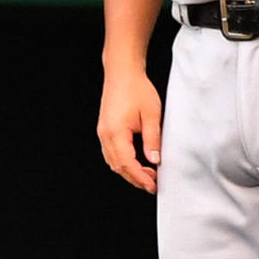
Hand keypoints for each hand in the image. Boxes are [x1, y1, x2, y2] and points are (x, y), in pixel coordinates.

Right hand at [98, 67, 163, 193]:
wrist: (122, 72)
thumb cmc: (136, 88)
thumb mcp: (151, 115)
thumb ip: (152, 139)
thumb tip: (155, 161)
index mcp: (116, 132)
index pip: (128, 164)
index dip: (141, 178)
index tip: (153, 186)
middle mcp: (105, 135)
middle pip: (118, 166)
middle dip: (135, 178)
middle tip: (153, 184)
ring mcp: (103, 132)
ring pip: (113, 161)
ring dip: (129, 171)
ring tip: (147, 173)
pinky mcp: (105, 129)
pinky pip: (111, 152)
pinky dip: (123, 161)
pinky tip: (136, 161)